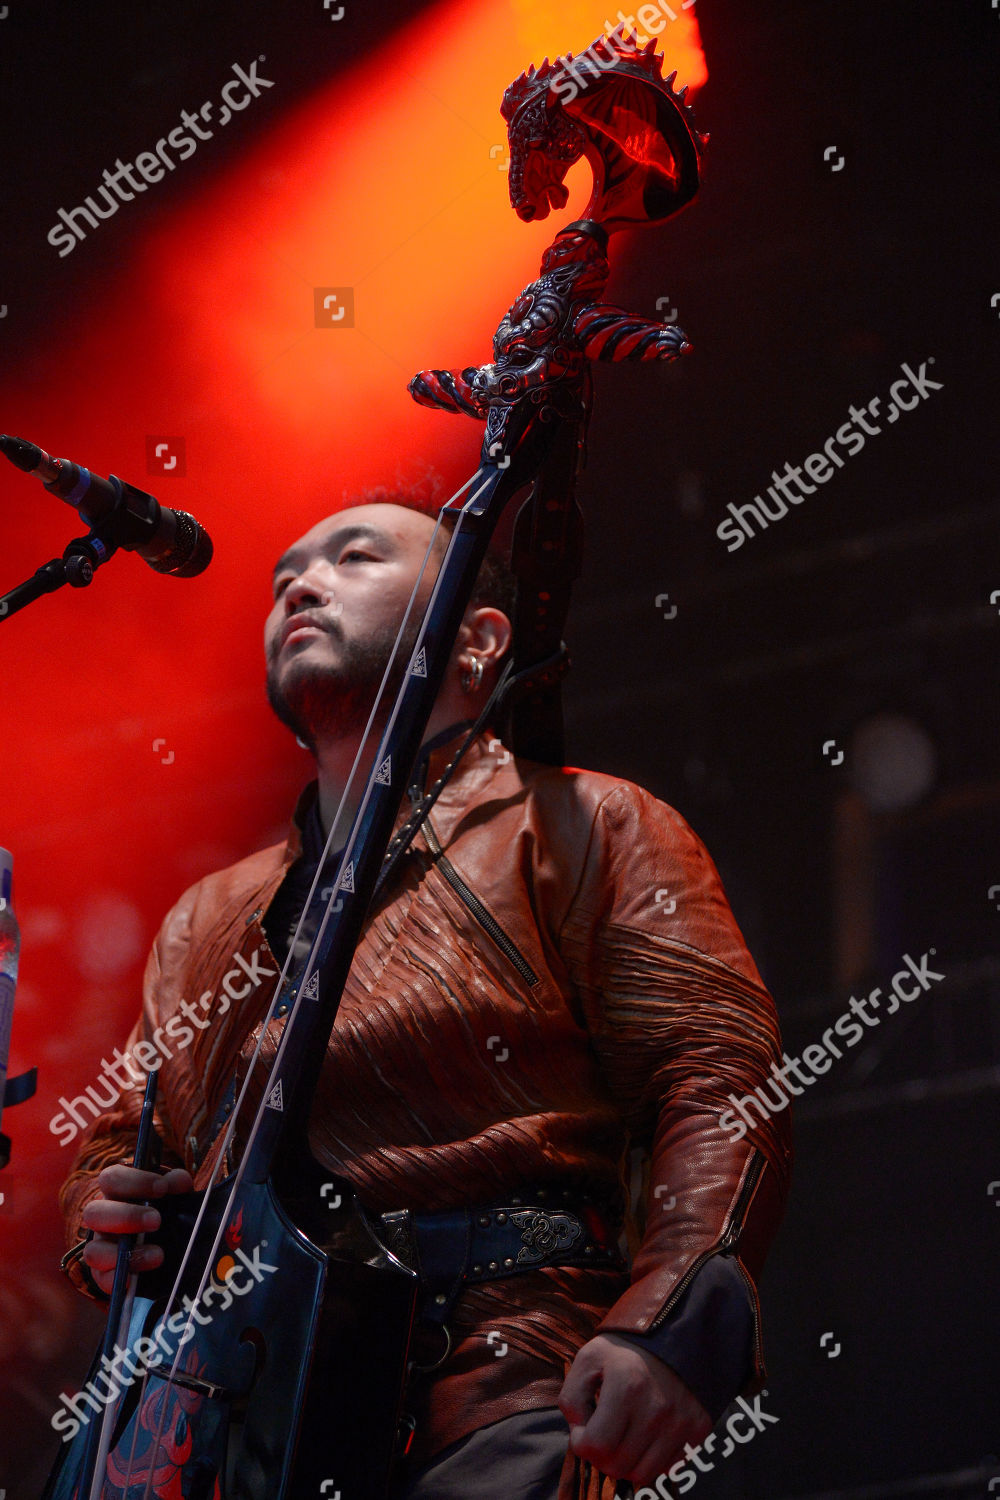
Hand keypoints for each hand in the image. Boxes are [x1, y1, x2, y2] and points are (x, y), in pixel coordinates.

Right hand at [81, 1165, 193, 1295]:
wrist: (164, 1247)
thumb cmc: (163, 1211)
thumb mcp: (171, 1195)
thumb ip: (175, 1184)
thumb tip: (179, 1182)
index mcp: (115, 1194)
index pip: (110, 1178)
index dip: (133, 1181)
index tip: (162, 1188)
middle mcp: (102, 1220)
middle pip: (93, 1213)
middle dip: (126, 1216)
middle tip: (156, 1220)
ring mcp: (100, 1248)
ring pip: (93, 1251)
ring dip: (125, 1253)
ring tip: (157, 1254)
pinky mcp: (103, 1276)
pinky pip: (101, 1280)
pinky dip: (119, 1278)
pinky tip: (136, 1278)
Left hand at [558, 1332, 711, 1485]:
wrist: (673, 1336)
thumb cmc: (624, 1350)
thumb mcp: (588, 1360)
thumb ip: (572, 1398)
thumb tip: (580, 1433)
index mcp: (627, 1386)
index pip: (597, 1445)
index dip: (581, 1442)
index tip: (583, 1427)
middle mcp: (657, 1408)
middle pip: (618, 1466)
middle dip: (601, 1455)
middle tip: (601, 1433)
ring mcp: (681, 1422)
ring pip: (642, 1474)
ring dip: (625, 1462)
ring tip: (622, 1437)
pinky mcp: (698, 1430)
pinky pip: (666, 1467)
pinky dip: (650, 1460)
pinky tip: (644, 1438)